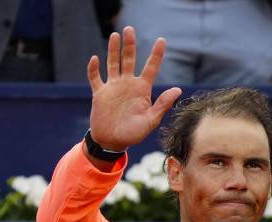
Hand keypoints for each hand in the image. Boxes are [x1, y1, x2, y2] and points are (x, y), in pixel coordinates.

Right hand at [86, 27, 182, 152]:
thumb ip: (162, 104)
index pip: (151, 67)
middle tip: (129, 29)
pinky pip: (95, 78)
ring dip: (113, 50)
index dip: (156, 54)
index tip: (161, 40)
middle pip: (129, 59)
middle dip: (129, 45)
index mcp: (142, 89)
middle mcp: (128, 84)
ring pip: (113, 63)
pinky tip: (95, 59)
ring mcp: (113, 87)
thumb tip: (178, 89)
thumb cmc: (134, 133)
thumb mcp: (151, 120)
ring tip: (115, 35)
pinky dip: (93, 69)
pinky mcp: (100, 93)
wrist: (113, 142)